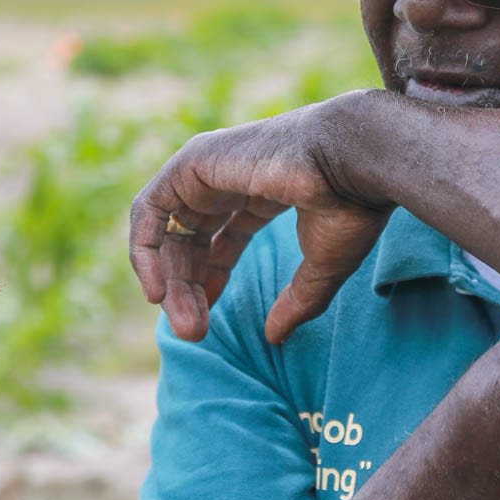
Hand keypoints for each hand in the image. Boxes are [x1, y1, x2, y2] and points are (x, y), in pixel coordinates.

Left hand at [129, 95, 391, 344]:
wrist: (353, 161)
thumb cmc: (348, 204)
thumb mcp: (323, 265)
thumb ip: (297, 301)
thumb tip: (275, 338)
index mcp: (262, 189)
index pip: (220, 237)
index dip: (209, 280)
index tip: (206, 321)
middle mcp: (229, 176)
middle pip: (190, 240)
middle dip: (187, 290)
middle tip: (193, 333)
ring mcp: (207, 167)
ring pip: (168, 231)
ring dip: (170, 281)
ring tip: (186, 325)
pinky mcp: (190, 163)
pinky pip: (149, 211)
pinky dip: (145, 251)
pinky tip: (159, 291)